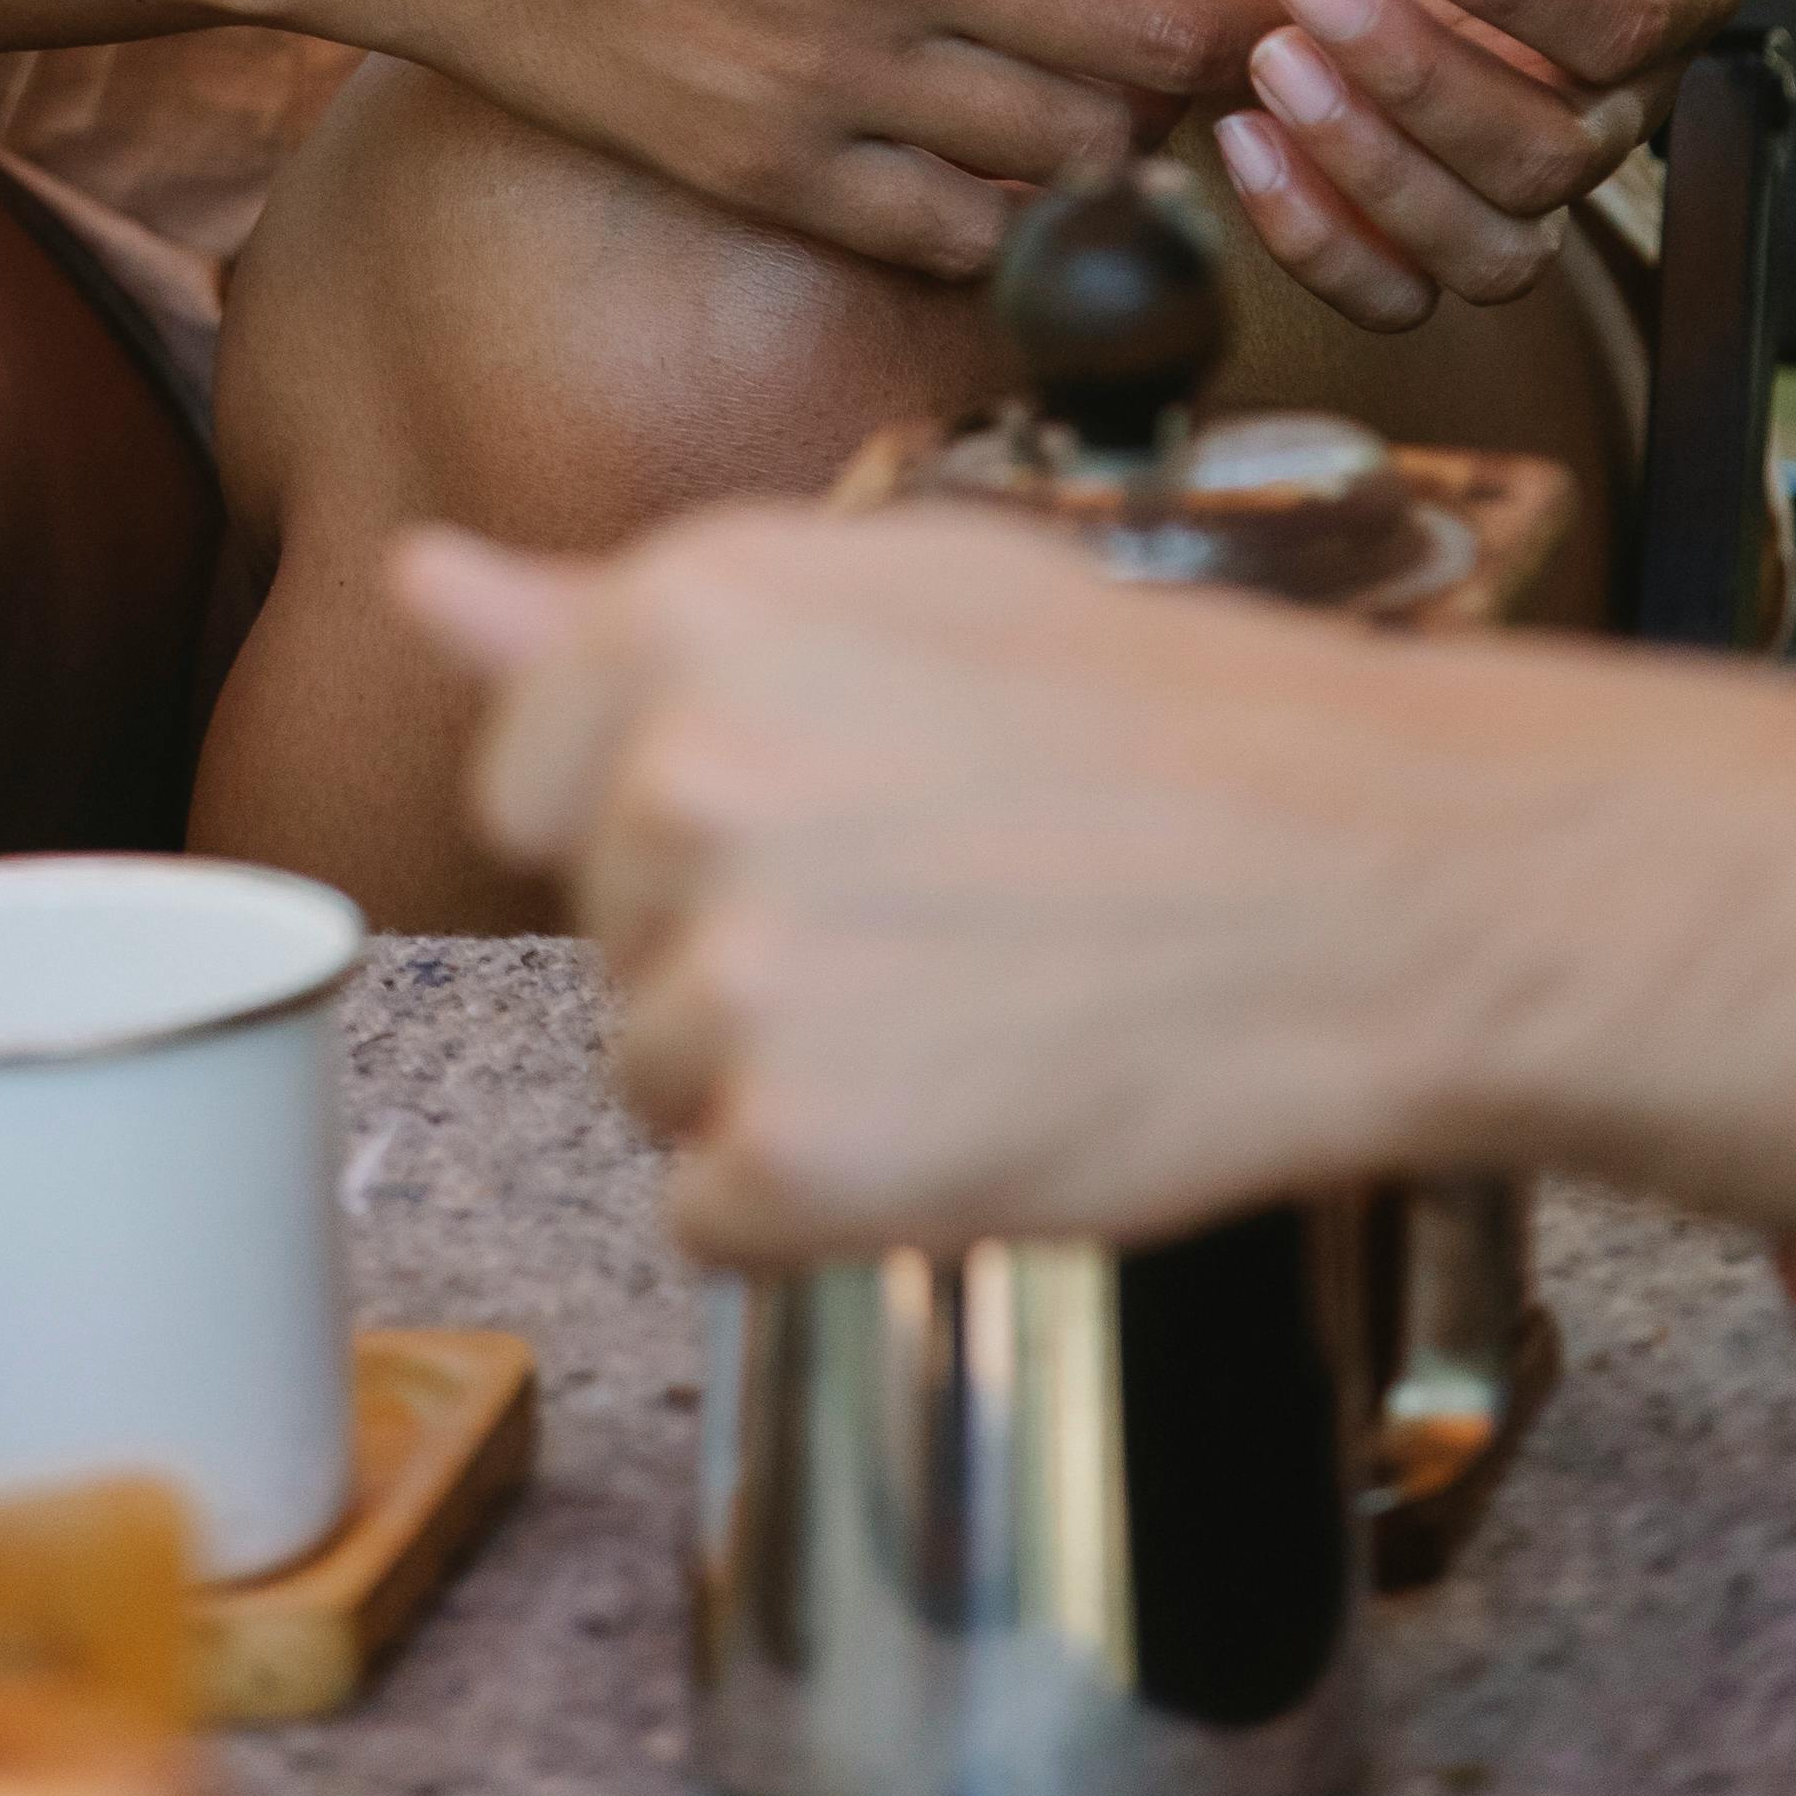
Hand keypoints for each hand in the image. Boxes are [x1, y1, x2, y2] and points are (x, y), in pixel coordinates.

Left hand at [395, 496, 1469, 1249]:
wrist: (1371, 882)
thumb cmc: (1155, 729)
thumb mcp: (890, 589)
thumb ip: (616, 607)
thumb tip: (424, 579)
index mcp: (683, 620)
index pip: (524, 782)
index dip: (666, 814)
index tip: (817, 810)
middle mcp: (672, 783)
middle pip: (601, 932)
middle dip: (734, 934)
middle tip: (936, 896)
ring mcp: (728, 975)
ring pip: (652, 1077)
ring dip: (782, 1075)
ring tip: (967, 996)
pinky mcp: (791, 1156)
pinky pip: (712, 1215)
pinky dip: (825, 1201)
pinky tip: (964, 1106)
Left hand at [1211, 0, 1747, 336]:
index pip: (1628, 15)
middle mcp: (1619, 79)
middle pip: (1554, 154)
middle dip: (1425, 85)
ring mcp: (1527, 146)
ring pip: (1490, 247)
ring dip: (1372, 180)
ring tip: (1268, 65)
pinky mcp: (1429, 183)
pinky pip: (1400, 283)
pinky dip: (1323, 246)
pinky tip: (1242, 140)